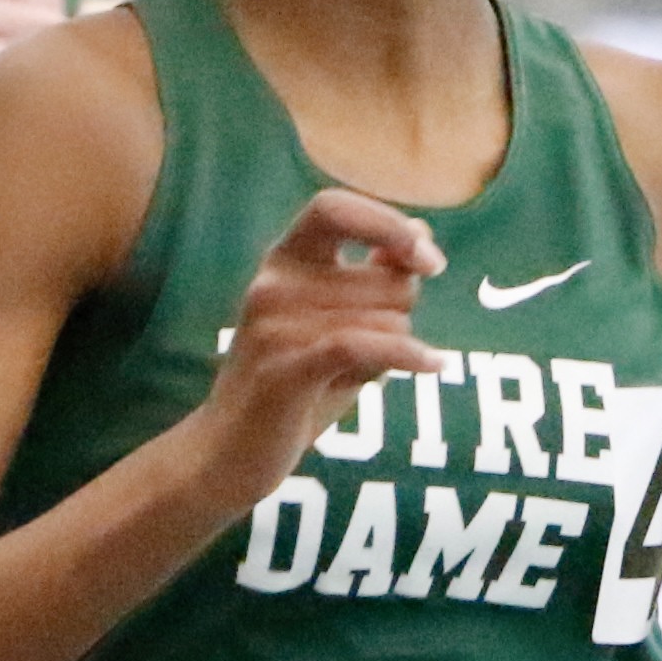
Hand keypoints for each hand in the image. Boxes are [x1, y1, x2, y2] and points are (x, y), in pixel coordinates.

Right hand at [186, 189, 448, 503]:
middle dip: (405, 314)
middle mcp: (274, 283)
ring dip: (396, 350)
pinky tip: (433, 364)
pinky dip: (407, 354)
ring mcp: (275, 325)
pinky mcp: (285, 369)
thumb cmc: (293, 385)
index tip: (428, 261)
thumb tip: (422, 233)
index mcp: (283, 260)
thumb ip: (375, 277)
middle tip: (378, 349)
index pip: (335, 207)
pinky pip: (365, 343)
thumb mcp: (335, 322)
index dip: (388, 224)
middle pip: (387, 280)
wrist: (229, 453)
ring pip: (387, 319)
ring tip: (359, 374)